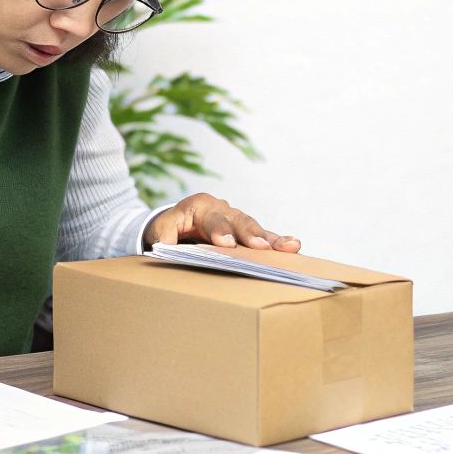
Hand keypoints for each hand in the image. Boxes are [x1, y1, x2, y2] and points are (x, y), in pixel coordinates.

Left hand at [143, 192, 300, 252]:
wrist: (174, 225)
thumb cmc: (167, 229)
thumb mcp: (159, 230)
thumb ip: (164, 236)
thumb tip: (168, 245)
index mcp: (199, 205)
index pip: (212, 219)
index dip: (220, 231)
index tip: (227, 244)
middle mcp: (221, 208)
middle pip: (238, 221)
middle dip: (250, 234)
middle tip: (261, 247)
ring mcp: (235, 218)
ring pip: (254, 227)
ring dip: (270, 239)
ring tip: (289, 246)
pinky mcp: (244, 231)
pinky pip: (262, 236)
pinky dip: (276, 241)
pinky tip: (293, 245)